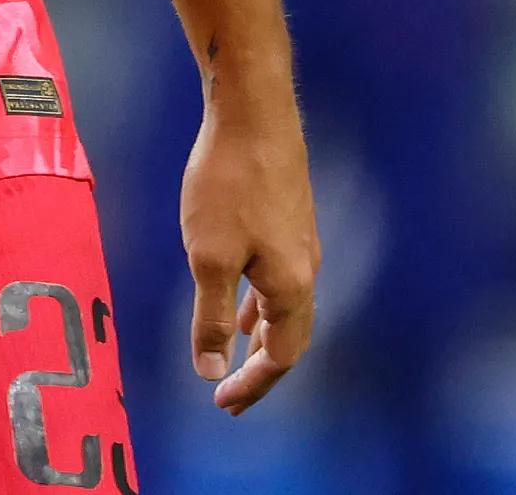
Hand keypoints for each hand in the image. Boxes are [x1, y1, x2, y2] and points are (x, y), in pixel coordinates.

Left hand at [183, 104, 315, 413]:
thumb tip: (211, 371)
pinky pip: (278, 278)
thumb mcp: (209, 257)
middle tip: (230, 394)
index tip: (223, 404)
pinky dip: (260, 302)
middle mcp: (306, 268)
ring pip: (284, 306)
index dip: (253, 385)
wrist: (253, 111)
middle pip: (290, 337)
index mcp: (290, 285)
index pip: (281, 356)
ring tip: (236, 358)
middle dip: (260, 369)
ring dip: (260, 336)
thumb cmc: (228, 183)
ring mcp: (300, 241)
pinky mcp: (289, 217)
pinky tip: (241, 298)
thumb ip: (210, 317)